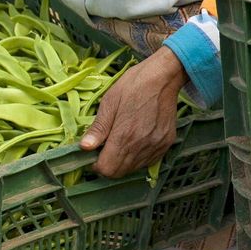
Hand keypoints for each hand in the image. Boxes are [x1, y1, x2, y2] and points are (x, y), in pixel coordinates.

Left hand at [81, 47, 187, 177]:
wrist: (163, 76)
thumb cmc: (133, 85)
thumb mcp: (109, 102)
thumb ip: (98, 128)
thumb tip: (84, 147)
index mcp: (124, 136)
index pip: (106, 169)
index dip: (96, 164)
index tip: (94, 153)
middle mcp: (141, 146)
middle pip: (119, 172)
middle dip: (108, 165)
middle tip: (105, 148)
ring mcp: (155, 146)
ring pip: (134, 169)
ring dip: (123, 162)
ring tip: (121, 143)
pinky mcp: (166, 144)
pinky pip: (148, 162)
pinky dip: (138, 158)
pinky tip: (135, 142)